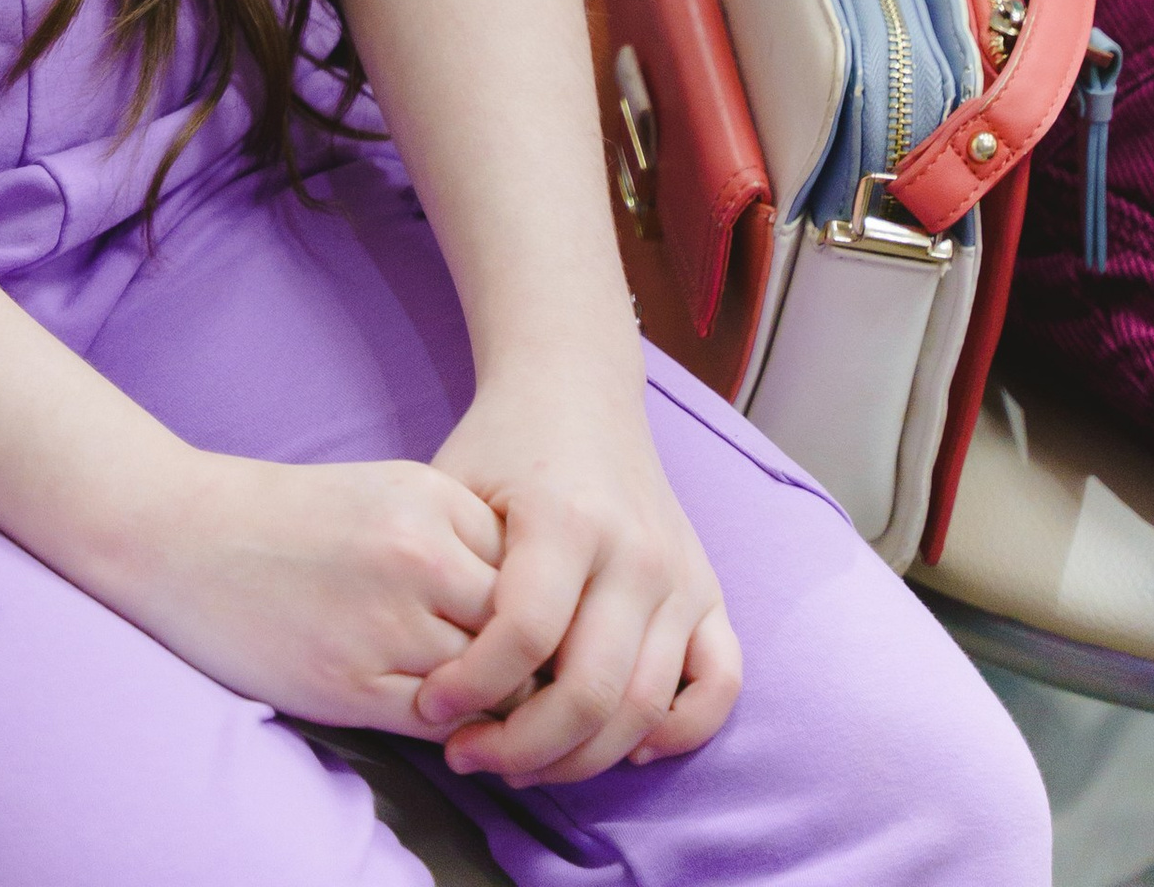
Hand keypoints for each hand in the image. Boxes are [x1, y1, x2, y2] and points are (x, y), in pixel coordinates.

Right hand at [111, 447, 502, 733]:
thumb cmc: (287, 516)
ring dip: (487, 697)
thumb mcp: (387, 492)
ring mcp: (390, 623)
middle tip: (508, 669)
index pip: (529, 567)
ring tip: (469, 692)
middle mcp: (421, 555)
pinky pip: (440, 722)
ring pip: (490, 683)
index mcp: (432, 497)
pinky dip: (449, 725)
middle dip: (521, 656)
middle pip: (522, 628)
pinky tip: (430, 707)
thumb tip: (527, 605)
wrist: (185, 535)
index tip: (513, 618)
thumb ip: (458, 537)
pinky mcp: (354, 685)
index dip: (530, 601)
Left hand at [411, 377, 739, 785]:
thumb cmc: (501, 444)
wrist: (575, 389)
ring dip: (583, 758)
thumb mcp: (457, 491)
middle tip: (471, 755)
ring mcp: (681, 574)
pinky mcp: (708, 589)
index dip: (472, 688)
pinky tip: (627, 745)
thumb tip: (450, 689)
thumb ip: (456, 580)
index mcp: (568, 518)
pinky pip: (720, 683)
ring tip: (524, 764)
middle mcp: (636, 551)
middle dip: (523, 746)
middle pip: (591, 692)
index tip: (432, 708)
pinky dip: (681, 731)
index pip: (526, 637)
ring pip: (646, 707)